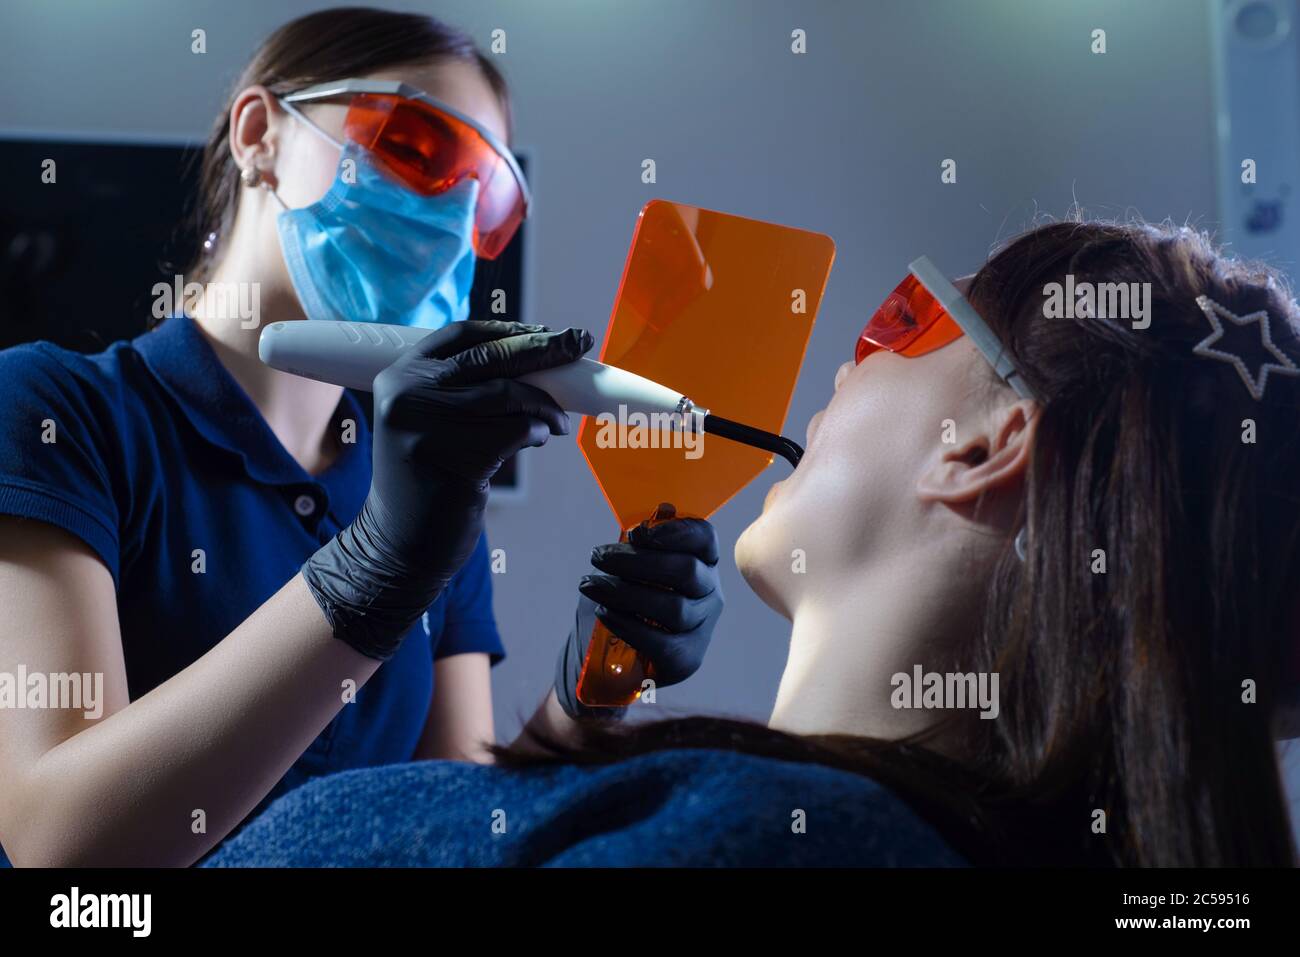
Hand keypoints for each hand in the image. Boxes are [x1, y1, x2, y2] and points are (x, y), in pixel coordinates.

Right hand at [304, 320, 593, 659]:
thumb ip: (465, 389)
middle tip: (579, 343)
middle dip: (543, 348)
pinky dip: (538, 433)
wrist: (399, 546)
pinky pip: (515, 431)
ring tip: (557, 421)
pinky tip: (540, 440)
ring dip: (545, 406)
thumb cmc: (429, 481)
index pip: (462, 334)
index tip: (546, 332)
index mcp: (399, 376)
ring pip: (509, 395)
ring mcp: (425, 426)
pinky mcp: (452, 458)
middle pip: (490, 357)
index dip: (509, 330)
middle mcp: (406, 394)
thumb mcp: (432, 422)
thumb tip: (538, 360)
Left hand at [554, 516, 724, 719]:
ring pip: (672, 607)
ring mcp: (702, 627)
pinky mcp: (687, 658)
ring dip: (623, 592)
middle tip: (597, 556)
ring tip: (590, 585)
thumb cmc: (629, 600)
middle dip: (636, 561)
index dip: (676, 531)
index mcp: (702, 562)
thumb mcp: (631, 567)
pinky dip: (628, 624)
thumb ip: (644, 542)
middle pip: (685, 571)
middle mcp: (709, 593)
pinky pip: (661, 641)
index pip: (704, 538)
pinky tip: (604, 612)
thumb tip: (663, 509)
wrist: (618, 657)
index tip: (638, 531)